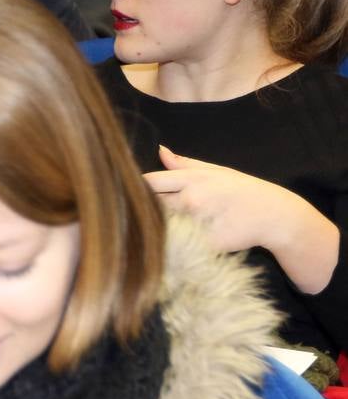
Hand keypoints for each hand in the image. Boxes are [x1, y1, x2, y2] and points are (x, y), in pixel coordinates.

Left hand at [145, 146, 338, 292]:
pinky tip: (165, 247)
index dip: (134, 188)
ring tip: (141, 232)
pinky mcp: (206, 243)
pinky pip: (179, 246)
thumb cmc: (241, 190)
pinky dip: (170, 247)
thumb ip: (184, 163)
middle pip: (150, 205)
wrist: (274, 214)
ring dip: (152, 229)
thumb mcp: (215, 170)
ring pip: (161, 227)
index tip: (124, 193)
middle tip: (127, 216)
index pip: (149, 181)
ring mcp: (199, 221)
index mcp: (191, 179)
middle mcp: (192, 198)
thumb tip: (160, 150)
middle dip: (138, 210)